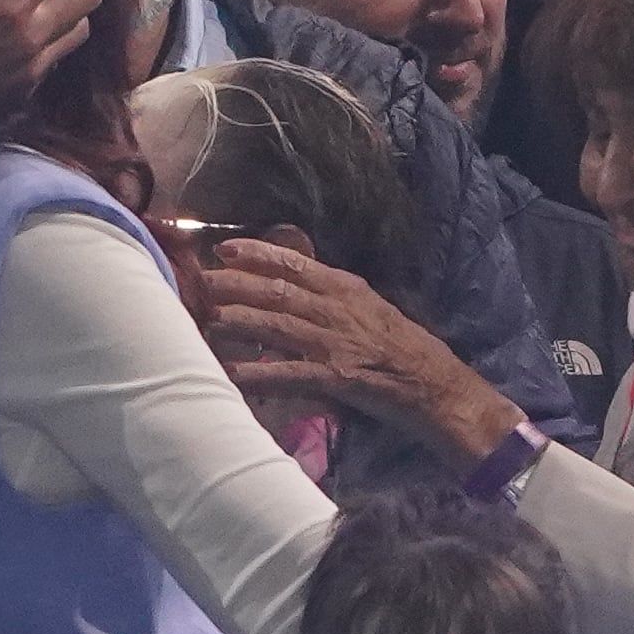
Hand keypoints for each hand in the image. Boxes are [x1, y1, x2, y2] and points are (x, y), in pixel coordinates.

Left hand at [202, 232, 521, 466]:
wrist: (436, 384)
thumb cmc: (401, 346)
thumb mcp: (367, 308)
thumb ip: (330, 296)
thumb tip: (290, 288)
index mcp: (344, 288)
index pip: (294, 264)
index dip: (257, 255)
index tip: (224, 249)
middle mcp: (336, 309)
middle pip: (276, 291)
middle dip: (234, 284)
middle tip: (197, 280)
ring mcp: (333, 343)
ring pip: (275, 326)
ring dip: (236, 320)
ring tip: (203, 318)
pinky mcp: (335, 377)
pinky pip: (288, 374)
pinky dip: (258, 372)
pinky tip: (230, 372)